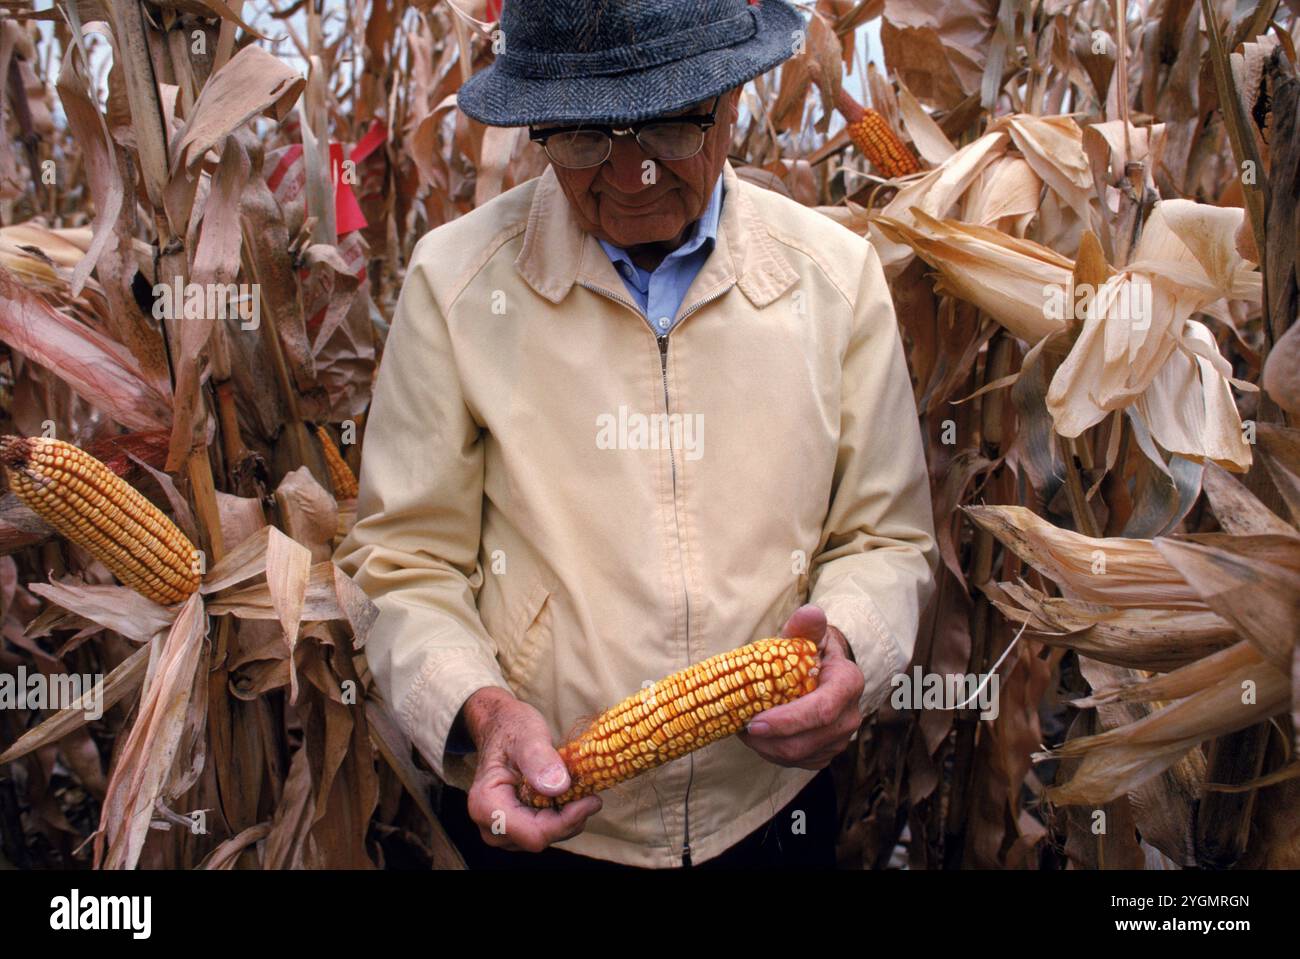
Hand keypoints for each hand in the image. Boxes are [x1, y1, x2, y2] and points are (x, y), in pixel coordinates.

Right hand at [459, 687, 601, 852]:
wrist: (501, 728)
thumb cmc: (511, 728)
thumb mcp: (527, 735)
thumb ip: (539, 759)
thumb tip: (558, 787)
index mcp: (486, 805)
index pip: (533, 833)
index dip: (566, 821)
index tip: (592, 799)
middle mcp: (490, 825)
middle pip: (541, 838)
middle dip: (569, 817)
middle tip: (588, 788)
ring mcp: (502, 831)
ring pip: (547, 837)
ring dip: (568, 815)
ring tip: (575, 785)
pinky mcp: (516, 829)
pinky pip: (547, 831)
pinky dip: (563, 814)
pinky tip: (567, 792)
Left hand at [738, 604, 863, 768]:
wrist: (824, 670)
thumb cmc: (810, 650)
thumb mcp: (807, 634)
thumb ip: (806, 625)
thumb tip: (811, 612)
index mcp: (848, 683)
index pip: (821, 711)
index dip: (787, 721)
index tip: (754, 723)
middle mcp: (850, 715)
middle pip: (809, 741)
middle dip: (770, 740)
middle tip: (740, 727)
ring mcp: (841, 738)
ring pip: (801, 756)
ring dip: (767, 748)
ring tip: (744, 729)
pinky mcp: (827, 752)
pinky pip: (798, 763)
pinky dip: (773, 754)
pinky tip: (759, 738)